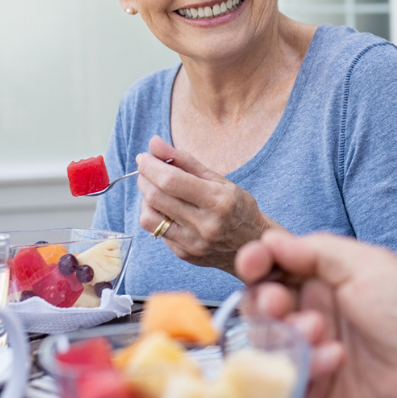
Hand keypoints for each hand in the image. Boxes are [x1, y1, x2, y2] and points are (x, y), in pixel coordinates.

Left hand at [137, 135, 282, 273]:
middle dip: (144, 178)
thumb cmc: (237, 207)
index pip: (171, 181)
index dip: (151, 166)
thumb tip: (154, 143)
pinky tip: (165, 208)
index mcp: (218, 201)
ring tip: (154, 189)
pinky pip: (157, 231)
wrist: (253, 244)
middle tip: (145, 169)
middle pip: (156, 197)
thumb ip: (185, 160)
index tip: (143, 157)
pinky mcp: (184, 254)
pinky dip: (155, 215)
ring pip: (149, 218)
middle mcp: (205, 225)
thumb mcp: (219, 180)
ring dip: (145, 198)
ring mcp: (193, 243)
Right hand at [236, 231, 396, 397]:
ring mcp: (315, 350)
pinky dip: (305, 367)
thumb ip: (315, 250)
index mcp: (325, 278)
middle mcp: (316, 311)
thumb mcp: (367, 264)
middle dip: (265, 303)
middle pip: (262, 305)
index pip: (274, 268)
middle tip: (280, 305)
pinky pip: (289, 378)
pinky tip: (335, 359)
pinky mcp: (319, 386)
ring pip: (270, 343)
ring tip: (319, 333)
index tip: (252, 264)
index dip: (257, 264)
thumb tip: (271, 240)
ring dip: (287, 335)